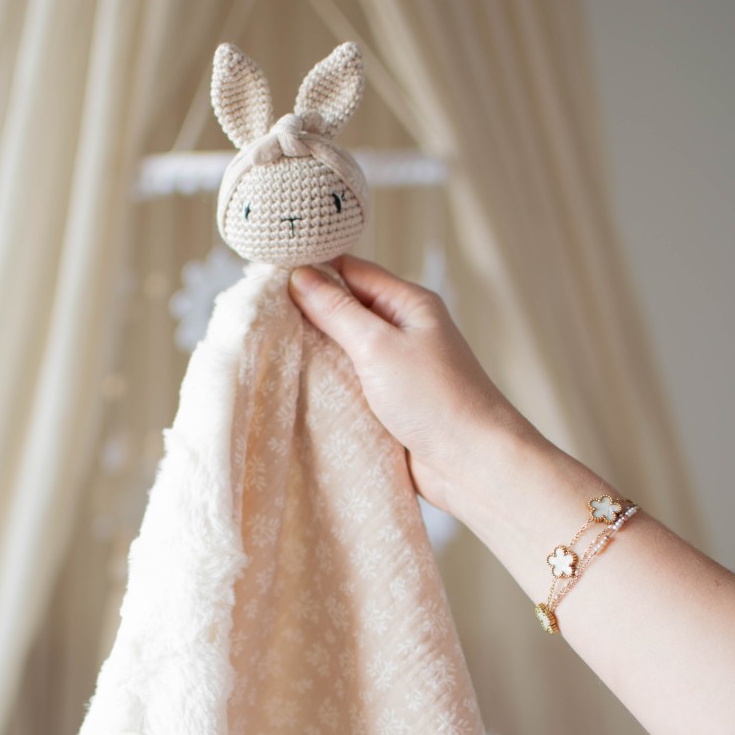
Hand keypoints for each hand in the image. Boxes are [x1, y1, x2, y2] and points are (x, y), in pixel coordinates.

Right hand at [288, 255, 531, 520]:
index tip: (267, 282)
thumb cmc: (436, 399)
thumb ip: (338, 312)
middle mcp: (405, 330)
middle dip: (308, 314)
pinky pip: (352, 383)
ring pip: (346, 349)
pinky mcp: (392, 402)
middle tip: (261, 319)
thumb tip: (300, 276)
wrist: (472, 463)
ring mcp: (398, 367)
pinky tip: (300, 387)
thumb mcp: (378, 347)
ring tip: (272, 351)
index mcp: (409, 303)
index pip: (350, 271)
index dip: (310, 272)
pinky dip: (329, 384)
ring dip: (316, 352)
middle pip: (346, 309)